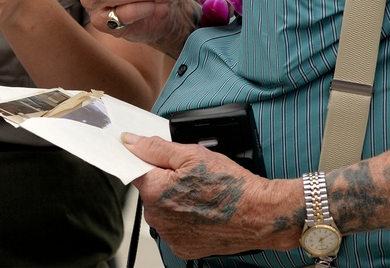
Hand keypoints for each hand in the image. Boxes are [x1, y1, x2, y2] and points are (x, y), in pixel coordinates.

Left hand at [123, 133, 297, 257]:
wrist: (259, 215)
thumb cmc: (230, 185)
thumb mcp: (192, 154)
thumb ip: (156, 148)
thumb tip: (130, 141)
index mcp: (154, 191)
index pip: (135, 170)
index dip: (147, 161)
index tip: (158, 159)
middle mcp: (157, 218)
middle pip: (150, 191)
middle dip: (165, 181)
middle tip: (191, 175)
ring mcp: (170, 236)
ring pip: (163, 210)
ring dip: (175, 201)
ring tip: (201, 194)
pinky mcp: (183, 248)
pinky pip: (176, 228)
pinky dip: (185, 219)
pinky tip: (203, 210)